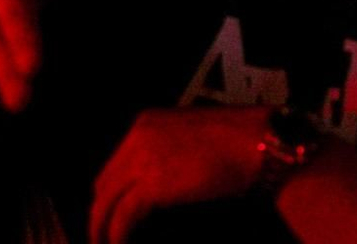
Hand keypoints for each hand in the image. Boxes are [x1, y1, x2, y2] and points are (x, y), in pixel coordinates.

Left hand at [91, 105, 268, 243]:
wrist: (255, 143)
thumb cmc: (237, 142)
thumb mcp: (190, 140)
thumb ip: (166, 157)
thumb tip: (155, 189)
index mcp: (144, 124)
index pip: (114, 164)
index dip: (111, 194)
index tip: (111, 214)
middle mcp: (136, 137)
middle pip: (105, 184)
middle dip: (102, 213)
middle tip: (104, 234)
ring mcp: (141, 159)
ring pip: (107, 202)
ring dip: (103, 228)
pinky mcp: (151, 185)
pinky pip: (123, 216)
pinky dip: (118, 234)